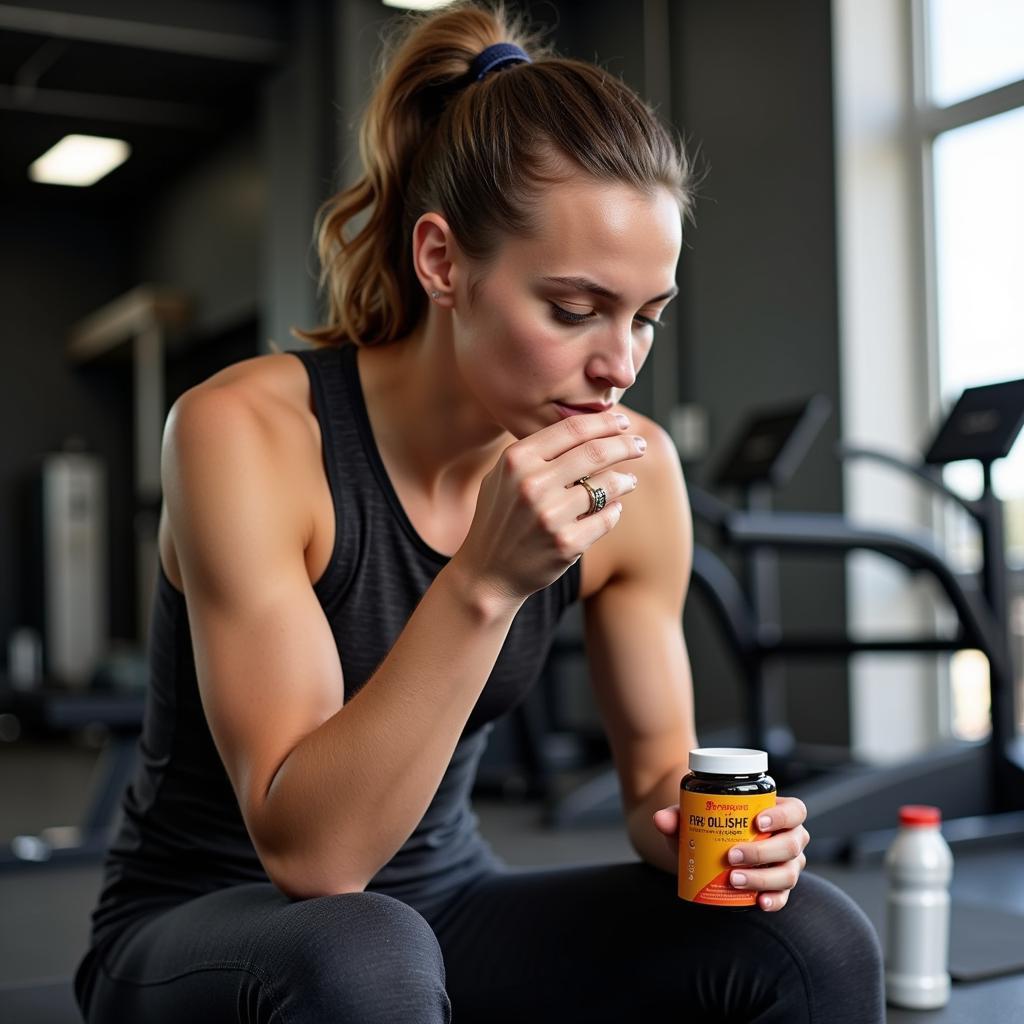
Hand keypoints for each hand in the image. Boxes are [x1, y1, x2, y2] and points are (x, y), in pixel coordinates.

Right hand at [453, 411, 645, 601]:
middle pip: (595, 452)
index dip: (605, 422)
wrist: (488, 572)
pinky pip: (607, 517)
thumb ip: (536, 452)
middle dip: (625, 445)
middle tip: (639, 446)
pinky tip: (613, 508)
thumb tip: (587, 427)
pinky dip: (614, 510)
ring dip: (625, 480)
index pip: (572, 429)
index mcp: (516, 460)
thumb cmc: (501, 518)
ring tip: (629, 480)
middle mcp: (532, 484)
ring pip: (607, 485)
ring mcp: (550, 515)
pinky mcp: (567, 543)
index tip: (623, 423)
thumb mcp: (503, 476)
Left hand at [653, 796, 809, 911]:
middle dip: (763, 851)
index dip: (782, 816)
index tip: (757, 822)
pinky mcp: (779, 887)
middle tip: (732, 856)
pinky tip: (758, 902)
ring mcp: (787, 864)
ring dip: (763, 877)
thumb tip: (661, 820)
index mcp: (776, 812)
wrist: (706, 849)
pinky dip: (774, 900)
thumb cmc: (709, 825)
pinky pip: (784, 896)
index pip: (794, 810)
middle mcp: (788, 838)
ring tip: (734, 879)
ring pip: (789, 873)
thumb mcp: (694, 817)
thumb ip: (678, 816)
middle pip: (792, 844)